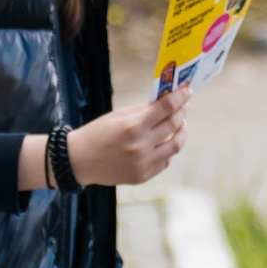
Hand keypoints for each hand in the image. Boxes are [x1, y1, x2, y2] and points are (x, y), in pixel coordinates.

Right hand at [22, 87, 187, 187]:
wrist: (79, 160)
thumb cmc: (98, 133)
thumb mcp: (119, 116)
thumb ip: (144, 110)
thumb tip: (168, 101)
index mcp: (133, 126)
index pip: (166, 108)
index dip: (180, 98)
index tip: (187, 92)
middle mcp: (141, 146)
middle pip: (174, 126)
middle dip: (182, 113)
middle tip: (184, 107)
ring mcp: (143, 163)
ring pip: (175, 146)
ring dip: (181, 133)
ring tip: (179, 125)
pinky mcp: (143, 176)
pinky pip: (165, 161)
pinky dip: (167, 149)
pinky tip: (164, 142)